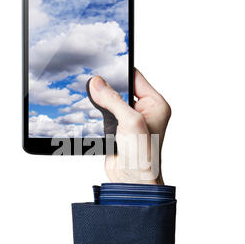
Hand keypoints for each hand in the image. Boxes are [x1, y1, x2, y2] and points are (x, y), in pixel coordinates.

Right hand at [88, 69, 170, 183]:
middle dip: (107, 85)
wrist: (132, 181)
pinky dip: (95, 112)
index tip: (103, 62)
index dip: (120, 69)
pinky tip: (89, 109)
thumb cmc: (143, 156)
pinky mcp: (116, 129)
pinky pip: (103, 114)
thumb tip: (97, 83)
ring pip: (110, 101)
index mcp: (155, 104)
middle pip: (121, 88)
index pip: (136, 77)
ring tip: (89, 94)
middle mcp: (143, 110)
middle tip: (92, 79)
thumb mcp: (130, 122)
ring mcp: (129, 120)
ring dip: (100, 100)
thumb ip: (113, 100)